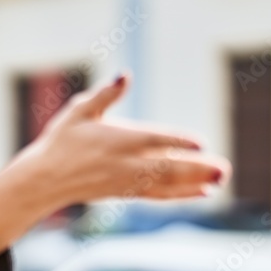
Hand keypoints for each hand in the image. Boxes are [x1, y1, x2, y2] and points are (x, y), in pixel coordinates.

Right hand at [19, 72, 231, 210]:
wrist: (46, 179)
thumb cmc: (62, 140)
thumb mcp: (80, 110)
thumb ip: (105, 94)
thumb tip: (125, 75)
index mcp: (116, 139)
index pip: (153, 140)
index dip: (178, 142)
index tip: (201, 143)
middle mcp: (125, 163)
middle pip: (168, 167)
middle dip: (198, 168)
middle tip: (224, 167)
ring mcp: (128, 181)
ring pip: (168, 183)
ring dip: (197, 182)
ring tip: (221, 179)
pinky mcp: (127, 193)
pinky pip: (161, 195)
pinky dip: (183, 194)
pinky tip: (203, 192)